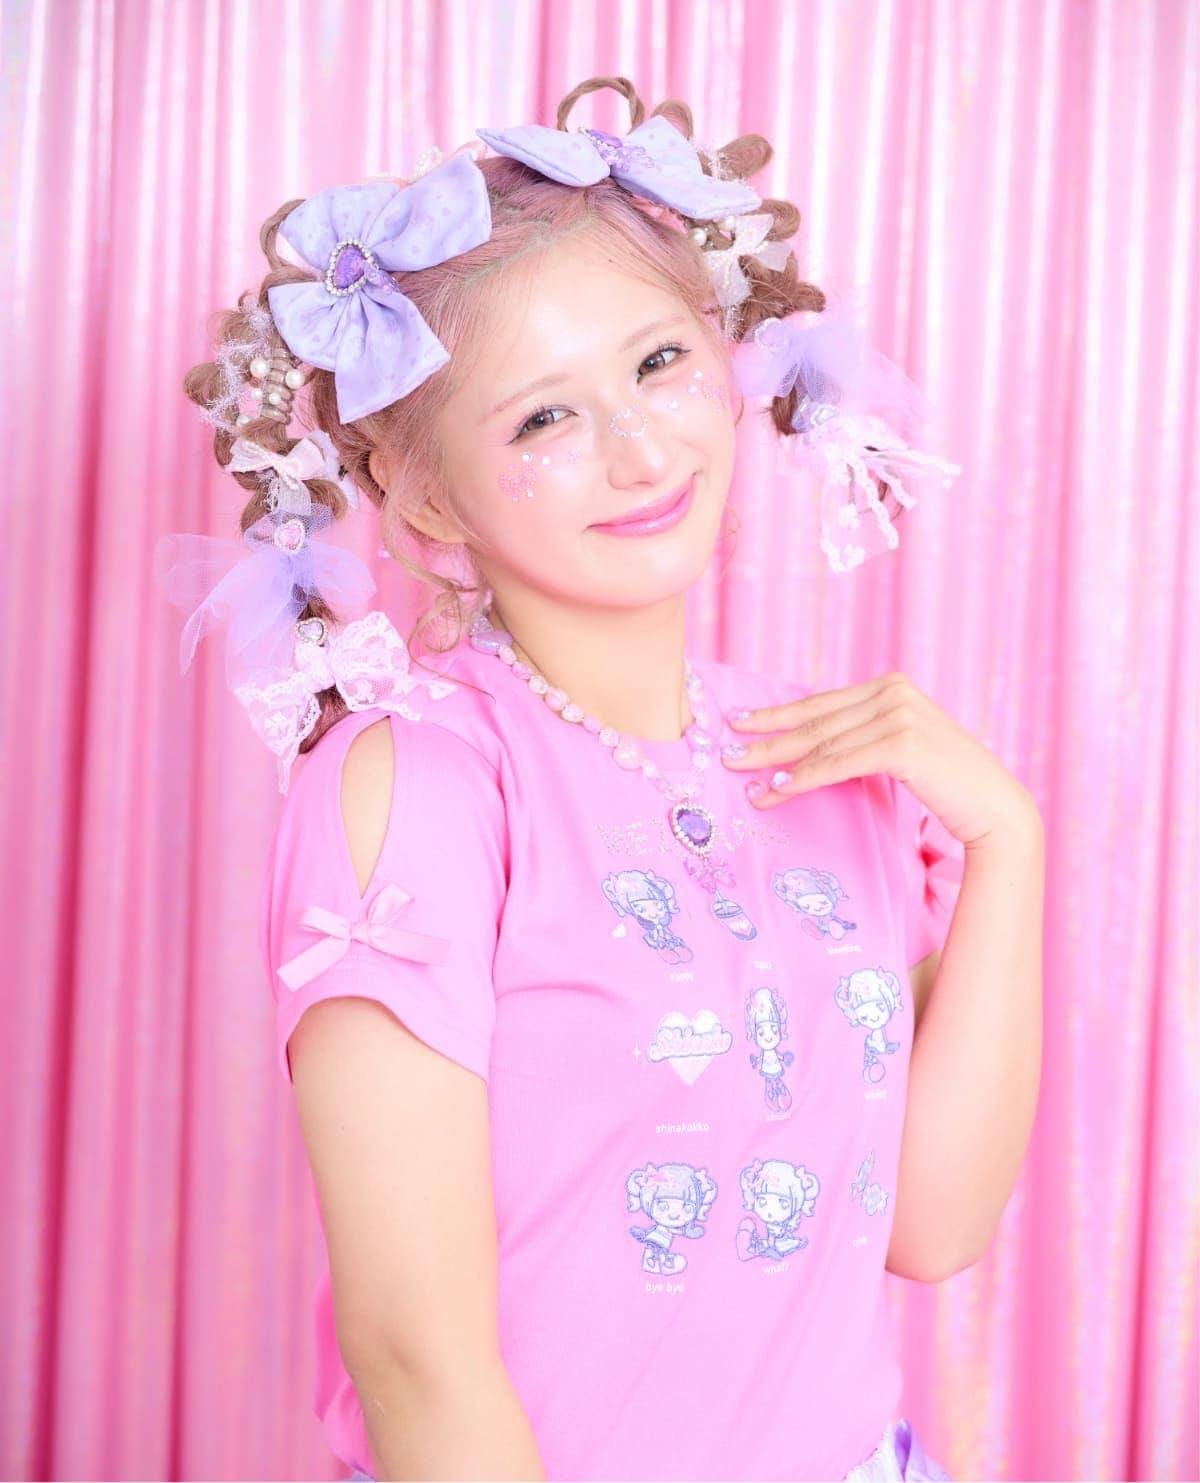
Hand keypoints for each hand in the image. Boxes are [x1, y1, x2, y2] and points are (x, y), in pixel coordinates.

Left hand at [720, 672, 1040, 848]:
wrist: (994, 808)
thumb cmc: (944, 784)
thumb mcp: (898, 749)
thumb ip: (862, 737)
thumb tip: (809, 748)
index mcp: (890, 687)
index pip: (821, 704)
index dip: (778, 714)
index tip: (740, 722)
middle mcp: (893, 692)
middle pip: (815, 721)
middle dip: (767, 737)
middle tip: (726, 751)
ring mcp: (899, 714)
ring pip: (822, 743)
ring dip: (778, 763)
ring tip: (743, 778)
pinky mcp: (902, 743)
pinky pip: (839, 763)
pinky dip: (805, 777)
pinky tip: (778, 789)